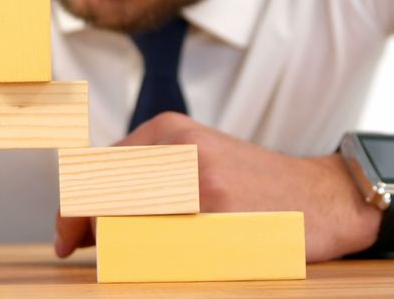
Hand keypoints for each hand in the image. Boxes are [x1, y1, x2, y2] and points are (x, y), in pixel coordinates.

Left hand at [54, 112, 382, 261]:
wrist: (326, 197)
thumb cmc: (255, 187)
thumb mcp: (196, 159)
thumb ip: (145, 177)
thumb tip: (86, 219)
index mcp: (167, 131)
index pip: (95, 169)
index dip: (73, 209)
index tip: (67, 238)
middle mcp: (179, 148)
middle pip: (103, 195)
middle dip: (87, 229)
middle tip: (84, 252)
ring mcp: (200, 181)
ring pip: (128, 222)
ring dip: (119, 248)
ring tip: (128, 257)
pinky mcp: (221, 215)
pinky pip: (166, 247)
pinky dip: (154, 262)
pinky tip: (172, 263)